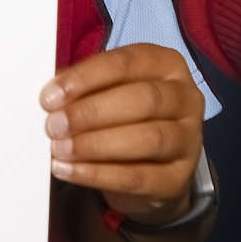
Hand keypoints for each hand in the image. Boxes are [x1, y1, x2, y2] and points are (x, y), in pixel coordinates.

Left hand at [43, 44, 202, 219]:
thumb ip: (84, 88)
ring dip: (95, 145)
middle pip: (143, 100)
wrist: (151, 170)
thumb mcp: (108, 93)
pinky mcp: (178, 178)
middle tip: (54, 125)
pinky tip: (69, 170)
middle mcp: (186, 98)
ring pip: (147, 139)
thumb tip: (52, 95)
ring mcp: (189, 140)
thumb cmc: (125, 118)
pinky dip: (98, 174)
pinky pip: (138, 177)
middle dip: (91, 113)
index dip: (86, 78)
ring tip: (59, 149)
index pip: (126, 63)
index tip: (51, 96)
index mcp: (168, 65)